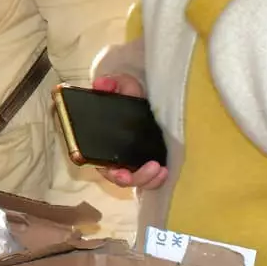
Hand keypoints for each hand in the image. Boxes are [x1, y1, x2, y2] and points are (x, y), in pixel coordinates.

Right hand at [90, 74, 168, 190]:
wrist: (143, 102)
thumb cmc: (129, 97)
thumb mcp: (123, 86)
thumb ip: (112, 84)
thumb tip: (101, 84)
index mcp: (102, 142)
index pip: (102, 162)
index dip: (111, 171)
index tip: (121, 173)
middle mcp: (113, 158)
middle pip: (120, 177)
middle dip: (136, 177)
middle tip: (153, 168)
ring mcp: (130, 163)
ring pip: (135, 181)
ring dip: (148, 179)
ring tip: (161, 170)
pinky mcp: (145, 165)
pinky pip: (147, 181)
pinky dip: (156, 180)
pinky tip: (165, 171)